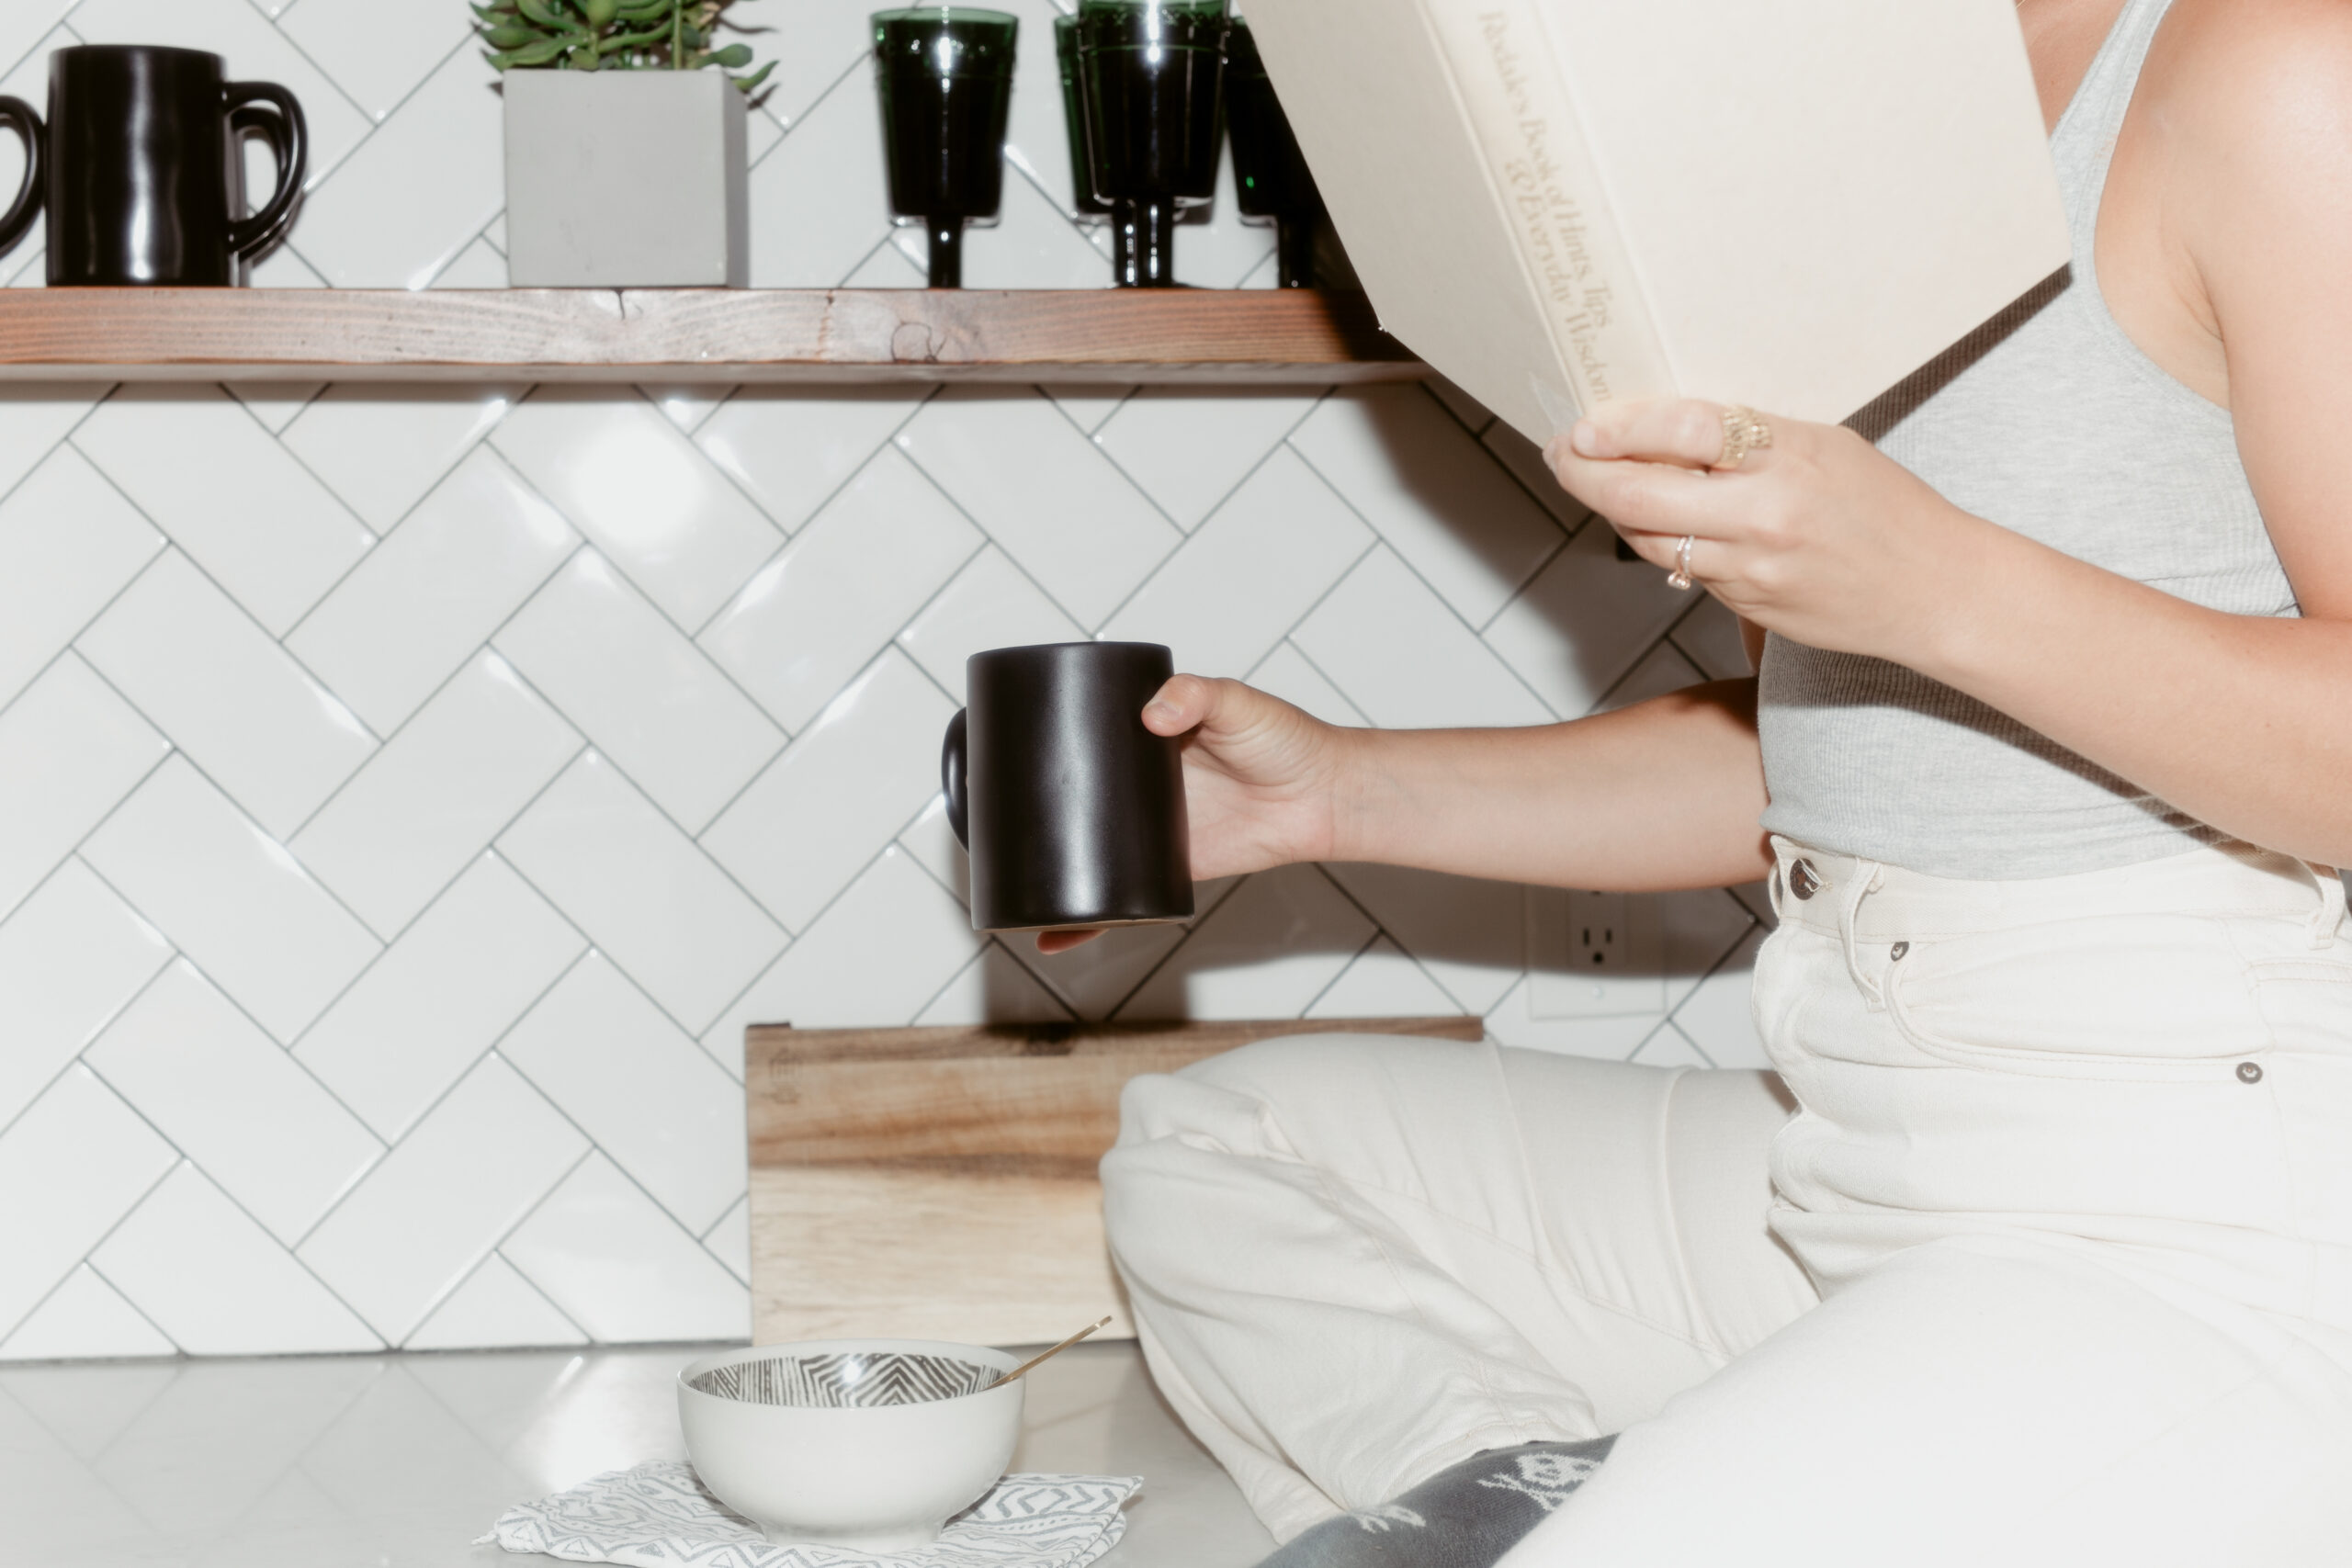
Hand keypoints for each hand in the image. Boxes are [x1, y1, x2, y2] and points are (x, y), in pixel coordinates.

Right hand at [1033, 676, 1348, 954]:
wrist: (1323, 798)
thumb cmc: (1288, 741)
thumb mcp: (1238, 702)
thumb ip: (1197, 695)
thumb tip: (1155, 712)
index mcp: (1148, 736)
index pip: (1086, 736)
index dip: (1050, 742)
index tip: (1007, 747)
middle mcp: (1142, 783)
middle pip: (1076, 796)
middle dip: (1034, 809)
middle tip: (989, 811)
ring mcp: (1152, 827)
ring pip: (1089, 850)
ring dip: (1051, 867)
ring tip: (1004, 878)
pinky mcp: (1169, 866)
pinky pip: (1119, 897)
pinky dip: (1088, 922)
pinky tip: (1054, 936)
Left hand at [1546, 399, 1985, 662]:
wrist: (1934, 591)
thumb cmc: (1884, 509)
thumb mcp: (1824, 447)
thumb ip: (1749, 439)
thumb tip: (1665, 427)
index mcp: (1788, 457)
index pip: (1682, 430)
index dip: (1620, 428)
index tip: (1585, 424)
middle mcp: (1764, 514)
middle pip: (1639, 494)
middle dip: (1584, 473)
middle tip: (1562, 453)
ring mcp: (1751, 566)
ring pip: (1649, 537)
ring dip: (1611, 508)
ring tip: (1592, 478)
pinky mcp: (1746, 604)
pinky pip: (1682, 568)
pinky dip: (1657, 539)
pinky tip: (1651, 518)